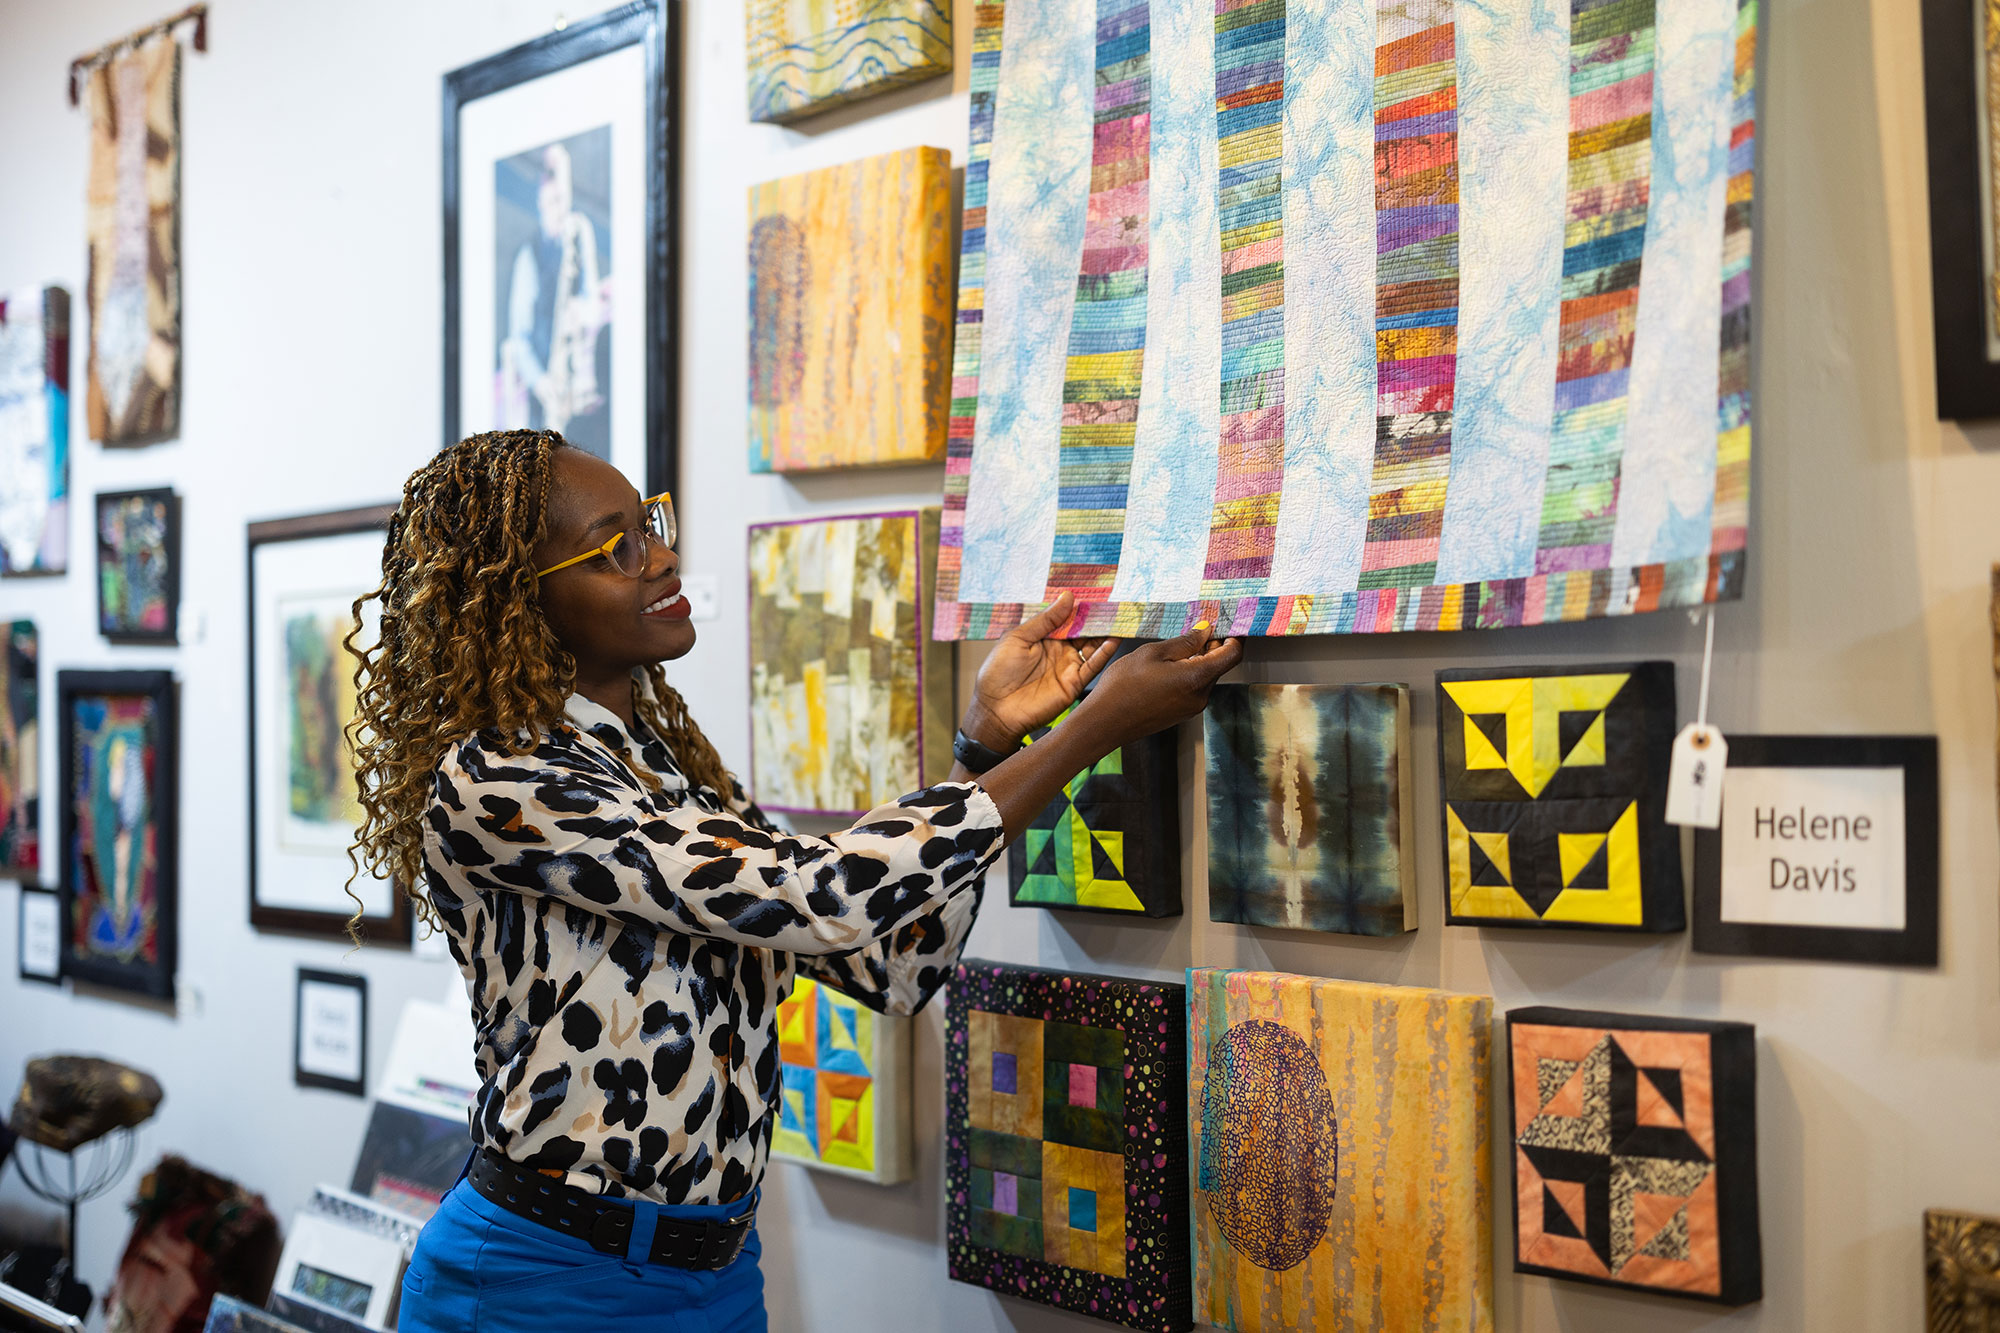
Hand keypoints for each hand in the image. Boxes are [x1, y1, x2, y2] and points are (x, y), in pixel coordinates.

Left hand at [961, 590, 1116, 748]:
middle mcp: (1059, 650)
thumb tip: (1067, 597)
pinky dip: (1104, 653)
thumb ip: (1045, 620)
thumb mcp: (1018, 638)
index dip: (1079, 607)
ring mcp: (1068, 666)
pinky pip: (1093, 666)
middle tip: (1113, 602)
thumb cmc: (998, 673)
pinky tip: (1113, 639)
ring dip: (1105, 632)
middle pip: (1083, 631)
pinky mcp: (1075, 683)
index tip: (1095, 592)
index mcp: (1043, 637)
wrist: (996, 710)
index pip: (1067, 618)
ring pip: (1092, 646)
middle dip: (1097, 618)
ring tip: (1118, 616)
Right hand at [1069, 620, 1242, 748]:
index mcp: (1198, 678)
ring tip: (1174, 648)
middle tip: (1195, 629)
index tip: (1224, 624)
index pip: (1233, 654)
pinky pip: (1193, 688)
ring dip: (1197, 660)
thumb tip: (1206, 630)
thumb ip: (1185, 641)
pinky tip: (1166, 667)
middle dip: (1212, 646)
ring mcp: (1191, 708)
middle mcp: (1201, 696)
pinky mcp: (1181, 714)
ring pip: (1205, 676)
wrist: (1104, 722)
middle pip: (1219, 665)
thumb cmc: (1124, 685)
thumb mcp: (1153, 652)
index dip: (1233, 636)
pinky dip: (1188, 673)